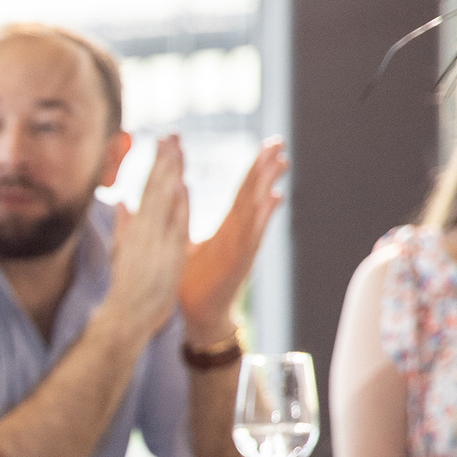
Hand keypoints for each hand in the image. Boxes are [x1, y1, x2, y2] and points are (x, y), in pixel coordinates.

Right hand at [96, 135, 189, 342]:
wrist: (125, 316)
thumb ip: (125, 226)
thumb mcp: (123, 252)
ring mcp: (155, 241)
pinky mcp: (166, 254)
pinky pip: (174, 225)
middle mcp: (145, 231)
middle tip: (171, 135)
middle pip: (156, 188)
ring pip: (164, 201)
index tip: (164, 142)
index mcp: (137, 229)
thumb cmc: (127, 288)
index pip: (148, 188)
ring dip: (170, 174)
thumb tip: (121, 202)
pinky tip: (181, 185)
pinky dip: (177, 205)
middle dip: (164, 160)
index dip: (157, 164)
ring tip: (176, 149)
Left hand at [178, 138, 287, 344]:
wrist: (196, 314)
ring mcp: (242, 247)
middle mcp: (239, 235)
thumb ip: (182, 214)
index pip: (243, 192)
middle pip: (254, 195)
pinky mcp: (239, 260)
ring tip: (280, 162)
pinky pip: (252, 235)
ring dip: (267, 185)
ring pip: (256, 211)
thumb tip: (177, 188)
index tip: (268, 145)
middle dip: (265, 168)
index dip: (255, 168)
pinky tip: (274, 198)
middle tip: (278, 143)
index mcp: (228, 229)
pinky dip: (263, 216)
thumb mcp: (183, 241)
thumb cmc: (192, 280)